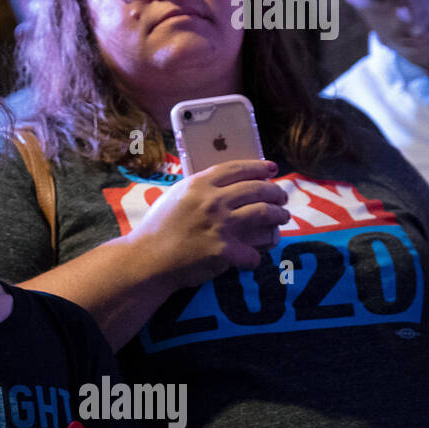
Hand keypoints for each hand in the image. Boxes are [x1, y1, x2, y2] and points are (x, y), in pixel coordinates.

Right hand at [129, 159, 289, 290]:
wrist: (147, 260)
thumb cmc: (156, 229)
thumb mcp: (174, 197)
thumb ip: (198, 189)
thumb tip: (222, 185)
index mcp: (200, 184)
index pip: (238, 169)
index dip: (259, 168)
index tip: (272, 169)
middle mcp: (213, 201)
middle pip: (258, 190)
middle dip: (275, 193)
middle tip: (281, 198)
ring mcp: (221, 226)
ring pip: (264, 215)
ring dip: (278, 216)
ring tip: (282, 218)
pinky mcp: (225, 251)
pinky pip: (254, 252)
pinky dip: (256, 255)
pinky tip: (254, 256)